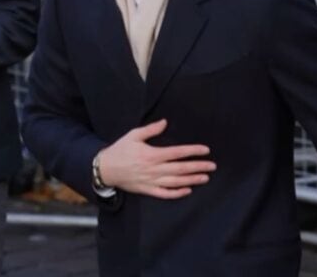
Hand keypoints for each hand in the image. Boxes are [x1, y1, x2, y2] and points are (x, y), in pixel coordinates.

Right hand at [98, 119, 215, 198]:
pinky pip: (164, 194)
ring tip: (205, 178)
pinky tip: (188, 190)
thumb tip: (165, 122)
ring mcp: (150, 181)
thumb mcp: (133, 135)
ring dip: (191, 180)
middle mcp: (153, 169)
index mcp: (151, 154)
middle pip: (180, 168)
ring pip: (175, 182)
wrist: (103, 169)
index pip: (177, 153)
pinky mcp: (147, 190)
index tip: (205, 150)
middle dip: (198, 167)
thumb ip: (150, 129)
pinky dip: (177, 193)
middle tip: (212, 166)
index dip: (192, 151)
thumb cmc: (120, 150)